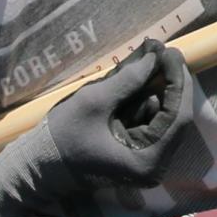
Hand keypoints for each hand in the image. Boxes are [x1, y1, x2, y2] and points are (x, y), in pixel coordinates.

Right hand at [0, 40, 207, 216]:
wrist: (38, 166)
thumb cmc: (62, 137)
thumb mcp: (94, 102)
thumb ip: (128, 80)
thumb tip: (154, 55)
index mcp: (148, 162)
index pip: (177, 117)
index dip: (178, 82)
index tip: (171, 52)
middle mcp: (154, 166)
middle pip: (174, 117)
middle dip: (169, 82)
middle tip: (163, 50)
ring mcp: (146, 161)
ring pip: (163, 117)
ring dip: (158, 87)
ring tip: (151, 56)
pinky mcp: (136, 153)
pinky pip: (149, 122)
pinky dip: (145, 99)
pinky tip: (139, 76)